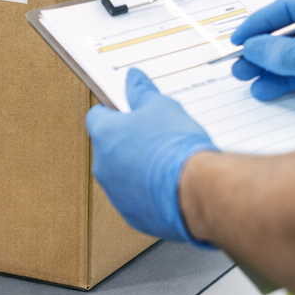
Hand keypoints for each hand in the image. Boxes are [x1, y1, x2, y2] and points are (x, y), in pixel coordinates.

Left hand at [86, 68, 216, 244]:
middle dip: (129, 142)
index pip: (98, 117)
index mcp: (104, 136)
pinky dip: (149, 193)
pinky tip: (171, 185)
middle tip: (155, 137)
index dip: (115, 112)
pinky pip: (137, 199)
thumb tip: (133, 79)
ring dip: (138, 169)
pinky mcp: (132, 215)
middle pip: (111, 148)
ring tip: (167, 163)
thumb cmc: (176, 147)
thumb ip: (142, 92)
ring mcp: (116, 193)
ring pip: (123, 175)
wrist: (196, 189)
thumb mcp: (162, 107)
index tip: (129, 112)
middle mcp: (103, 166)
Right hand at [230, 0, 294, 99]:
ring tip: (251, 83)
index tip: (238, 40)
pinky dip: (289, 81)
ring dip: (270, 70)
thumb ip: (286, 53)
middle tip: (241, 66)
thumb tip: (254, 48)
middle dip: (261, 52)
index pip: (287, 7)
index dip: (259, 23)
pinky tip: (270, 90)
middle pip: (290, 33)